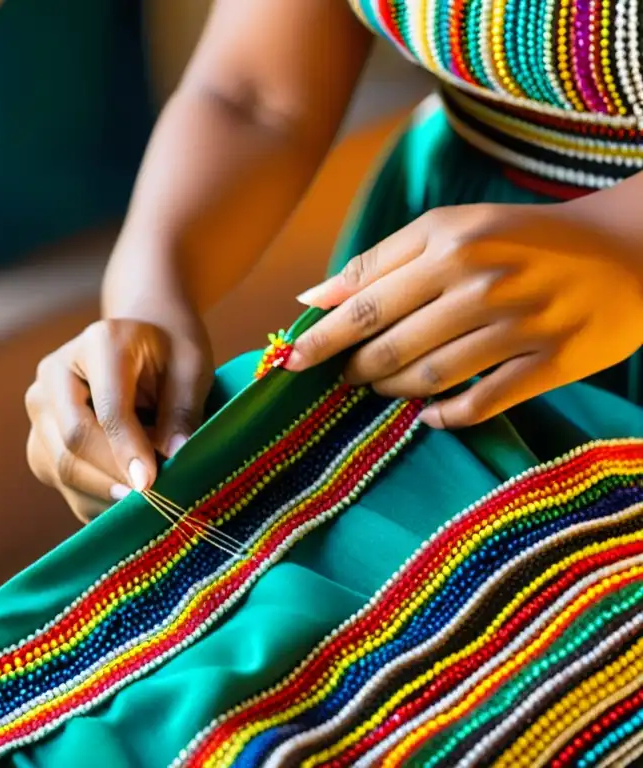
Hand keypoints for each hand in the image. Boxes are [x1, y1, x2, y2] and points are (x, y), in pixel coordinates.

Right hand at [25, 313, 212, 522]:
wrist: (138, 347)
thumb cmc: (169, 355)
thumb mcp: (191, 368)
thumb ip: (183, 410)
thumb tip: (173, 456)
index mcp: (98, 344)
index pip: (107, 408)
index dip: (128, 449)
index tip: (150, 483)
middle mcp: (54, 373)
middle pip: (73, 441)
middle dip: (113, 477)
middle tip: (152, 502)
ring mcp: (40, 409)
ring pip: (61, 469)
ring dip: (105, 494)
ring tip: (146, 500)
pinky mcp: (38, 441)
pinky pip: (62, 485)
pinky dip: (96, 502)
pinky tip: (127, 500)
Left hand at [287, 202, 642, 427]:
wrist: (629, 249)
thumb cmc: (521, 237)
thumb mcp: (451, 229)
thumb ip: (379, 261)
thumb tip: (310, 298)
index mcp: (449, 242)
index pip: (362, 302)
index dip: (320, 338)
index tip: (289, 360)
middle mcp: (481, 280)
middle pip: (388, 344)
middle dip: (353, 369)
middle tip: (345, 377)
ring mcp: (519, 323)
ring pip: (428, 377)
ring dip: (392, 390)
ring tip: (381, 388)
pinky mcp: (553, 362)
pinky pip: (481, 404)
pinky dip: (445, 416)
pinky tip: (428, 415)